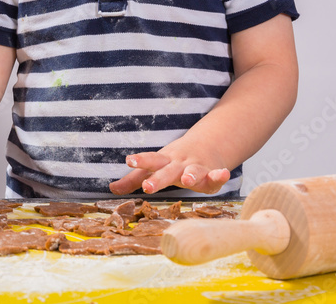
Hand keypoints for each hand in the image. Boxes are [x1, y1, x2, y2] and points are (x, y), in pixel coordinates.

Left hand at [109, 143, 231, 195]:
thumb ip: (133, 179)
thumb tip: (111, 189)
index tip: (129, 160)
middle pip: (167, 171)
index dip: (140, 160)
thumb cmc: (174, 161)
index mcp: (162, 162)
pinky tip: (223, 174)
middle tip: (148, 187)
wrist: (206, 146)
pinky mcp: (212, 174)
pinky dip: (220, 176)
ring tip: (187, 179)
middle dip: (158, 179)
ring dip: (191, 175)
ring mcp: (196, 168)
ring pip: (193, 171)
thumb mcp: (154, 167)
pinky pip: (216, 176)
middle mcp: (178, 164)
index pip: (150, 160)